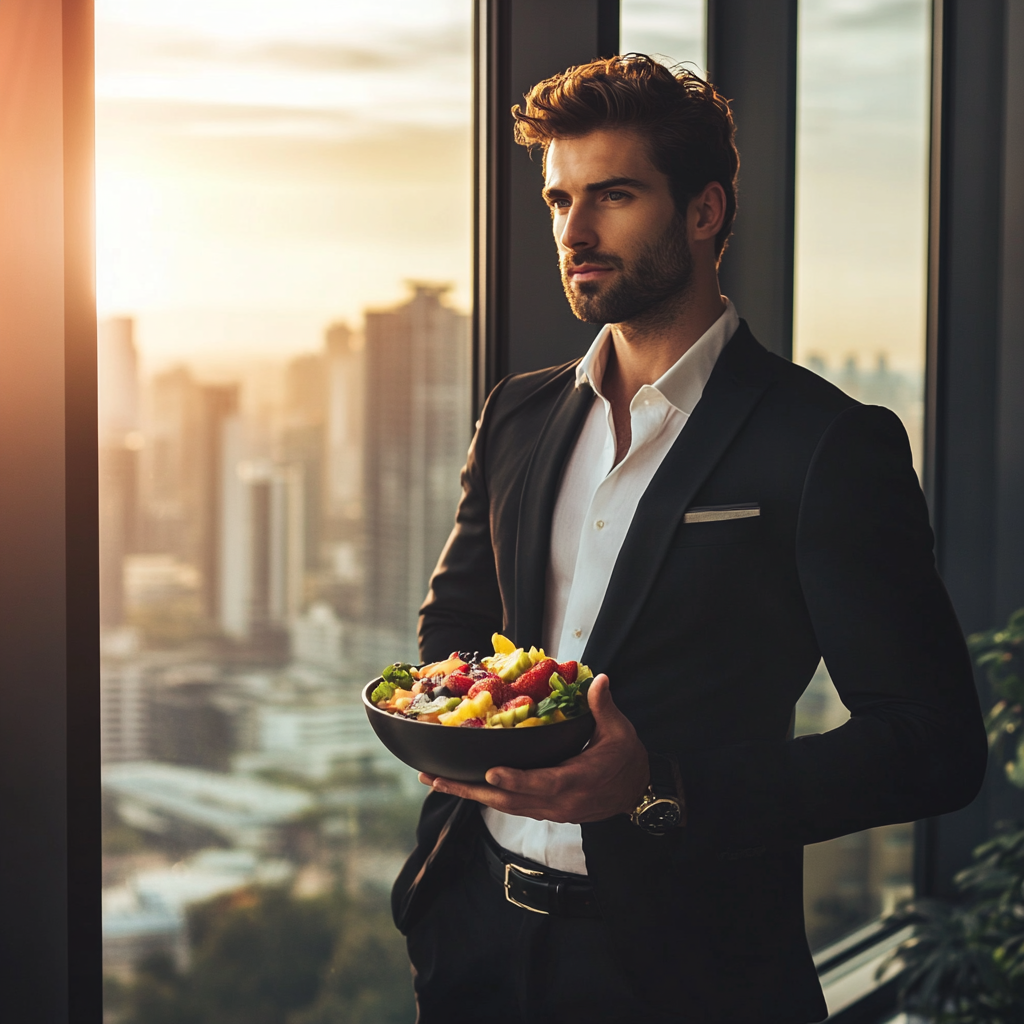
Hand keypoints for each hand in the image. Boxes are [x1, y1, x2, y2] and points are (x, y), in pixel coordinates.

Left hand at [418, 673, 649, 822]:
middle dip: (470, 790)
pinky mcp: (545, 811)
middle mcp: (559, 802)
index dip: (516, 780)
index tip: (490, 772)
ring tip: (437, 781)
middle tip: (436, 779)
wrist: (637, 791)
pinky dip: (485, 796)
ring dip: (470, 794)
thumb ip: (603, 706)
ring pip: (504, 806)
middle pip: (510, 801)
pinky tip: (463, 785)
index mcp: (578, 780)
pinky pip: (510, 805)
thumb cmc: (626, 758)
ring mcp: (551, 811)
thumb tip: (599, 680)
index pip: (543, 784)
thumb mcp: (618, 731)